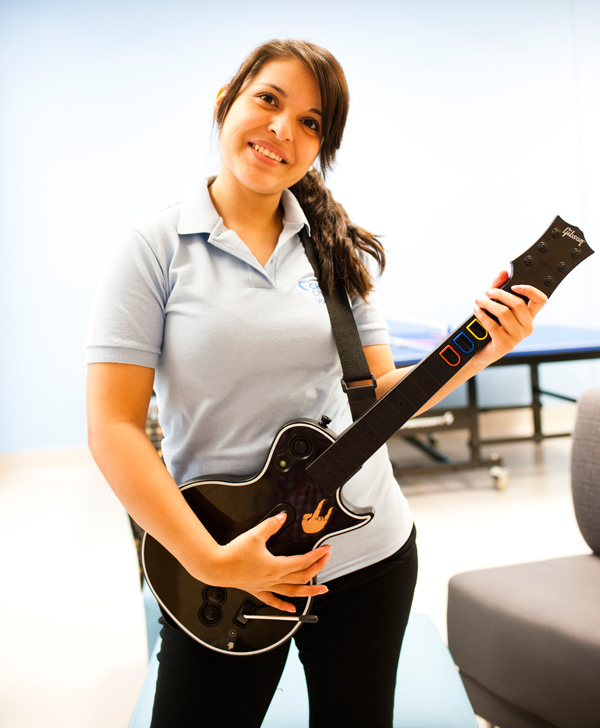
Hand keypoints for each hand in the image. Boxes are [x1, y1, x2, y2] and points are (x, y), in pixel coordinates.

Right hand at [210, 513, 330, 612]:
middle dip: (316, 569)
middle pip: (301, 577)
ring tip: (320, 590)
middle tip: (326, 561)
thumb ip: (271, 525)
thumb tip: (282, 517)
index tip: (325, 550)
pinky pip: (273, 601)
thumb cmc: (233, 555)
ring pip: (292, 592)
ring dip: (308, 592)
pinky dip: (284, 606)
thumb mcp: (255, 535)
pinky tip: (292, 609)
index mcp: (275, 566)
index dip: (316, 556)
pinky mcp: (256, 589)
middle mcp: (273, 579)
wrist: (216, 567)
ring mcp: (265, 586)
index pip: (302, 562)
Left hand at [472, 270, 547, 367]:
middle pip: (518, 304)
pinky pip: (493, 325)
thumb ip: (499, 287)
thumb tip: (503, 272)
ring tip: (478, 301)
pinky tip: (476, 310)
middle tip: (487, 292)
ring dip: (488, 304)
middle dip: (500, 294)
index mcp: (529, 316)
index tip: (515, 285)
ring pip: (504, 313)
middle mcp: (527, 327)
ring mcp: (517, 337)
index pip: (541, 300)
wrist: (479, 352)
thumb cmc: (489, 327)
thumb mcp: (495, 304)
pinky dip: (482, 315)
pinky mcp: (506, 344)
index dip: (530, 290)